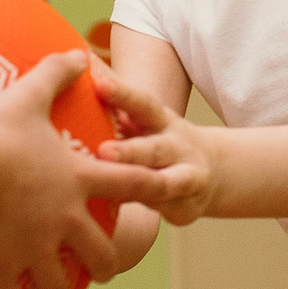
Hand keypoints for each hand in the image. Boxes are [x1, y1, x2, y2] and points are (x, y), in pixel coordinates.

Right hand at [0, 50, 164, 288]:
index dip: (158, 189)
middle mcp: (64, 219)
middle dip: (107, 263)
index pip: (131, 184)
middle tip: (106, 273)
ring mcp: (35, 248)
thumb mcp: (26, 96)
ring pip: (57, 287)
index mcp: (78, 180)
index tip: (178, 196)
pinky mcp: (1, 266)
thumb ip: (55, 75)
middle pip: (100, 250)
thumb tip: (76, 53)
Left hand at [93, 67, 222, 224]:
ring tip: (114, 194)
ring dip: (142, 187)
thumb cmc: (157, 141)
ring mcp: (187, 177)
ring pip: (165, 184)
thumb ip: (118, 103)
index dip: (122, 93)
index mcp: (161, 121)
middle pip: (155, 148)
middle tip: (103, 152)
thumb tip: (77, 66)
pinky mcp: (185, 208)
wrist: (209, 173)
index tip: (97, 82)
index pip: (143, 103)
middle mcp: (177, 146)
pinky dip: (142, 216)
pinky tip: (113, 222)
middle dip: (131, 152)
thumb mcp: (144, 119)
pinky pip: (163, 212)